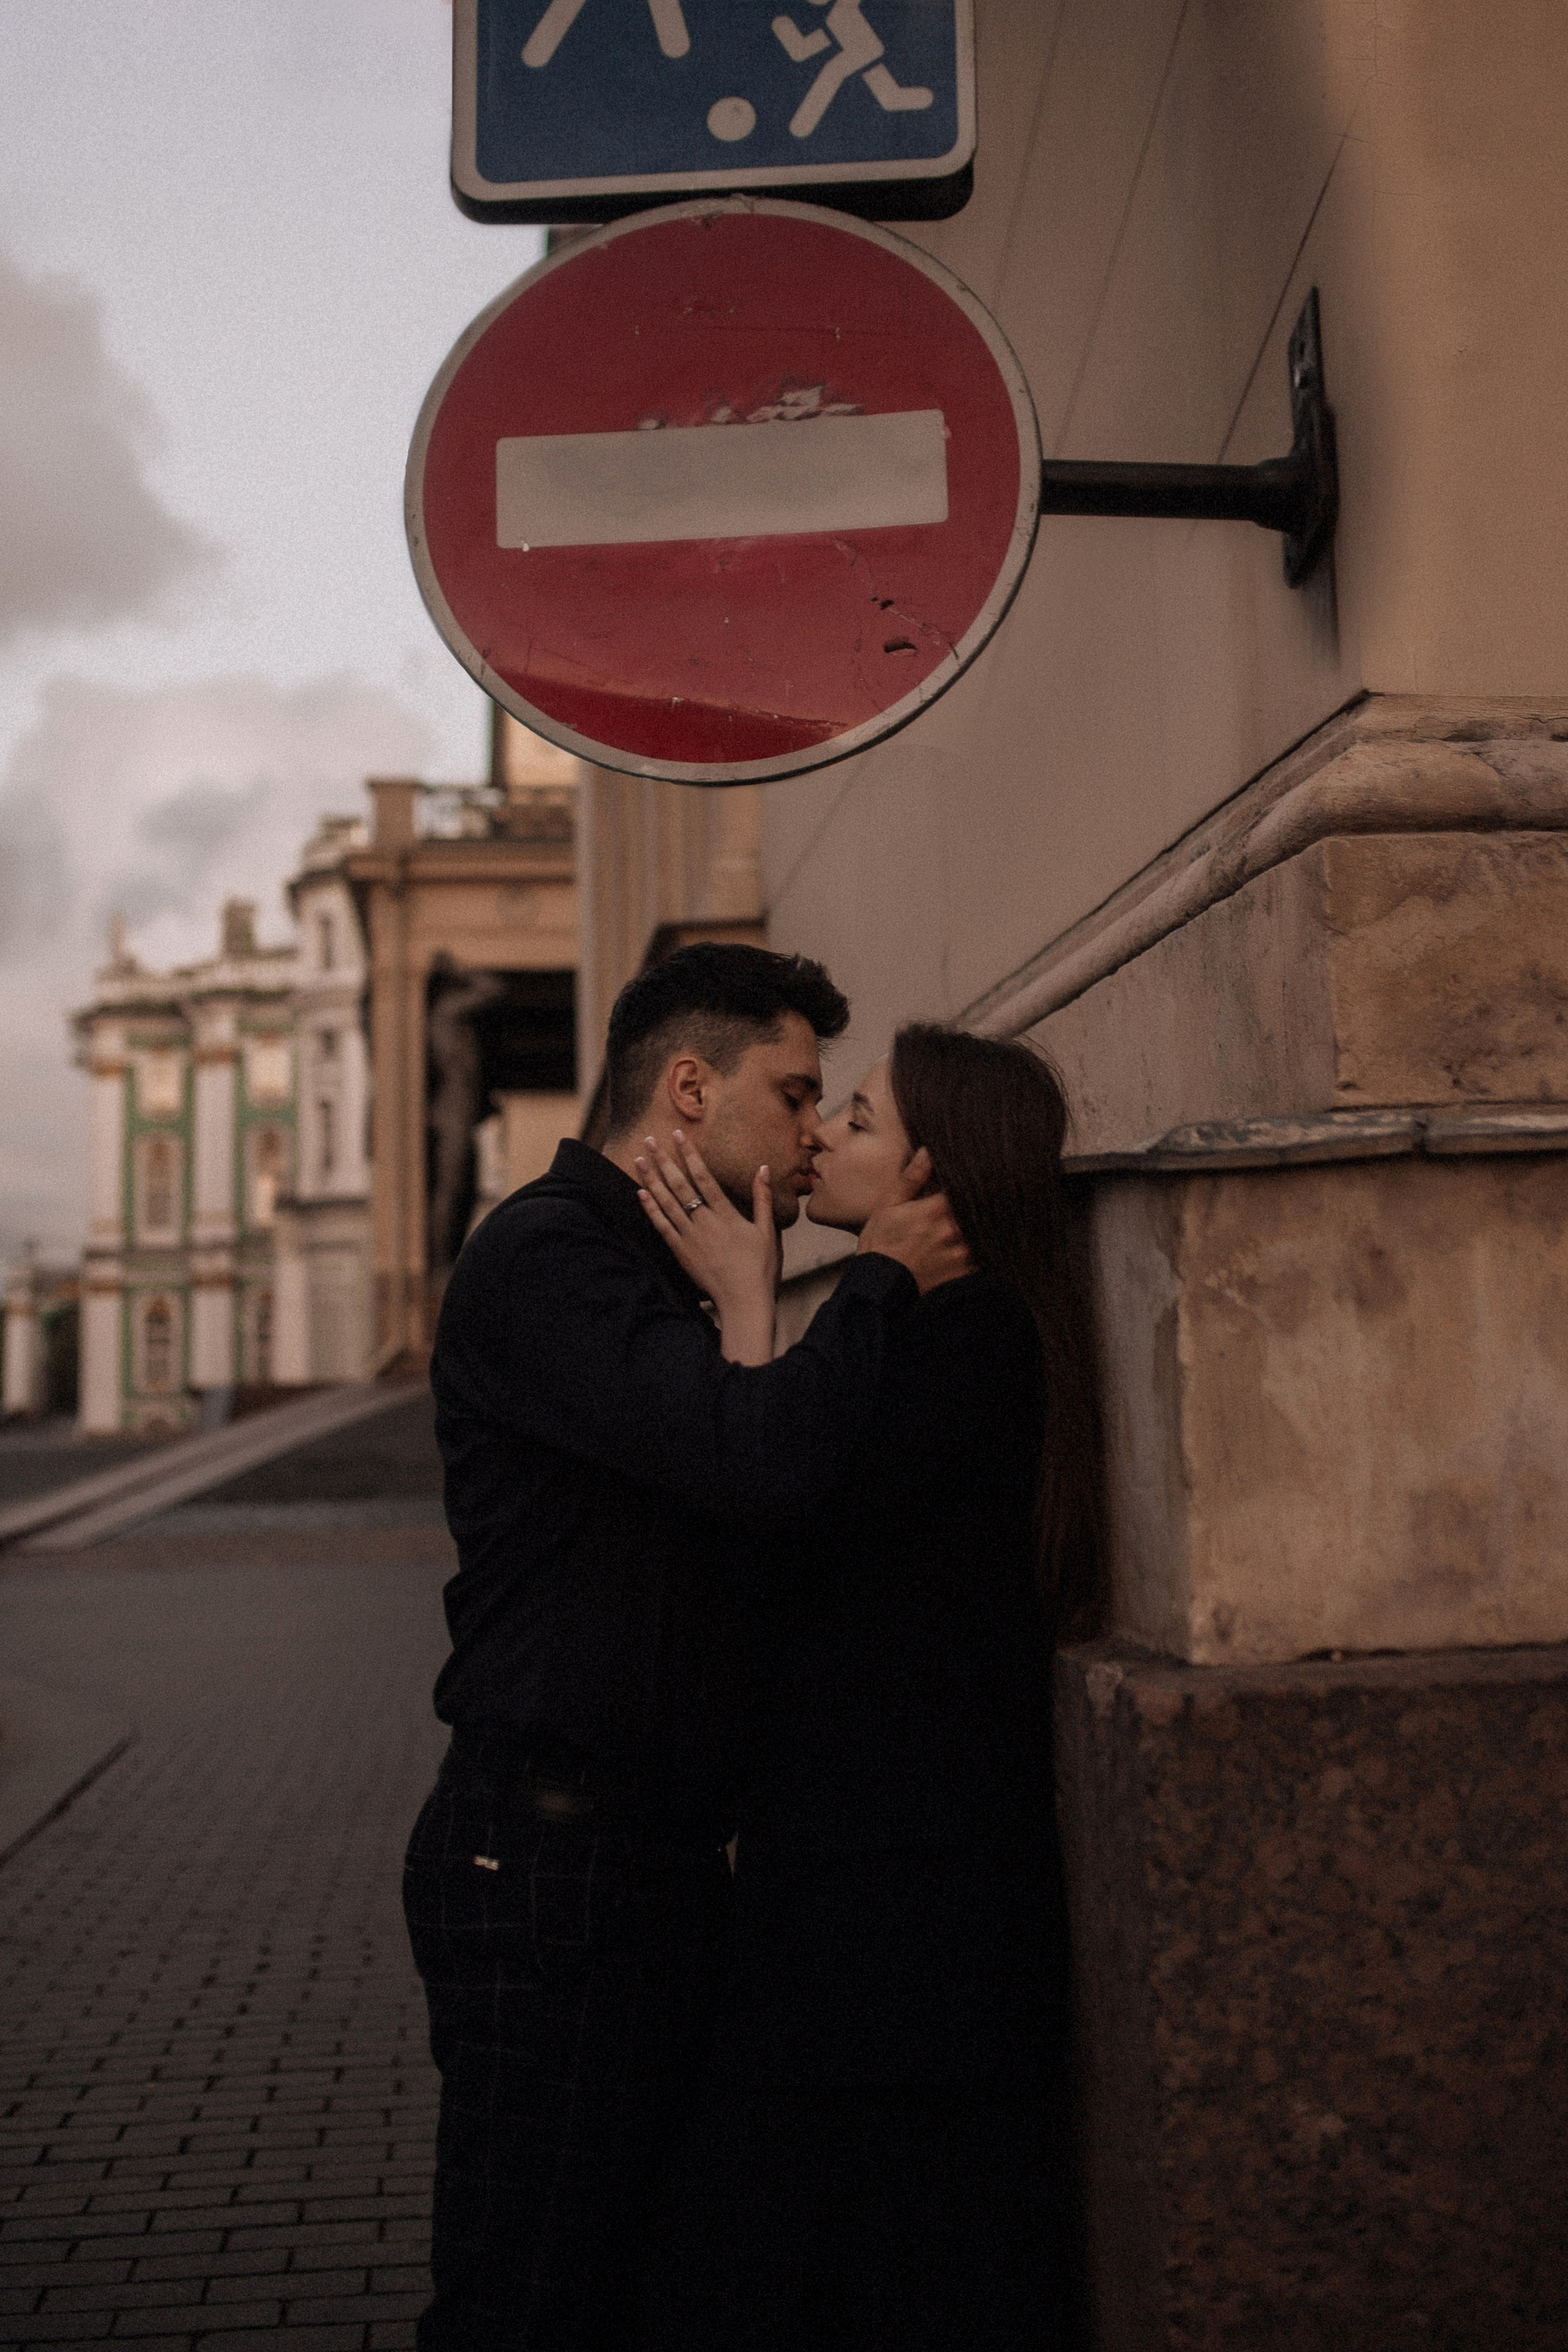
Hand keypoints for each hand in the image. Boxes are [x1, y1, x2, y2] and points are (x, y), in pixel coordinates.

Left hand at [636, 1132, 778, 1364]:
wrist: (743, 1301)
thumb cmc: (760, 1268)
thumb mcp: (767, 1231)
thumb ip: (763, 1199)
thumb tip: (764, 1168)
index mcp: (726, 1215)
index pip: (704, 1177)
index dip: (690, 1154)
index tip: (678, 1135)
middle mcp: (704, 1222)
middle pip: (679, 1185)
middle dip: (664, 1160)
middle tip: (649, 1139)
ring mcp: (689, 1238)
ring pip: (666, 1202)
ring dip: (651, 1179)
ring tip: (639, 1159)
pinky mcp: (681, 1252)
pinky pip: (661, 1226)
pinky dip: (650, 1209)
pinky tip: (640, 1193)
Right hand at [858, 1148, 972, 1294]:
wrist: (879, 1283)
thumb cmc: (880, 1242)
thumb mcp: (889, 1205)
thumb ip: (911, 1178)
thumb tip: (928, 1152)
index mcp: (935, 1210)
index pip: (965, 1187)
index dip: (970, 1179)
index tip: (974, 1174)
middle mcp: (952, 1231)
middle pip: (977, 1209)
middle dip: (978, 1200)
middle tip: (987, 1190)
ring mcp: (959, 1253)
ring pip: (981, 1231)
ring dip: (979, 1223)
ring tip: (978, 1215)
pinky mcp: (962, 1270)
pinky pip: (981, 1255)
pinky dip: (979, 1246)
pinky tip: (971, 1240)